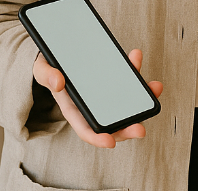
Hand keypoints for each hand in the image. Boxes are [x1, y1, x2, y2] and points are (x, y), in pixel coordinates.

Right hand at [32, 48, 163, 147]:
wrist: (55, 54)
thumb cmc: (49, 68)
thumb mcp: (42, 70)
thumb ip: (46, 75)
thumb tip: (58, 83)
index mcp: (73, 109)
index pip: (86, 129)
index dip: (97, 138)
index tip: (110, 142)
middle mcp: (92, 105)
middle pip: (113, 123)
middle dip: (128, 127)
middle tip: (141, 129)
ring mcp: (105, 93)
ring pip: (126, 102)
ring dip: (142, 97)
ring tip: (155, 87)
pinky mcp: (113, 79)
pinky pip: (126, 80)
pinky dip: (134, 72)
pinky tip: (137, 57)